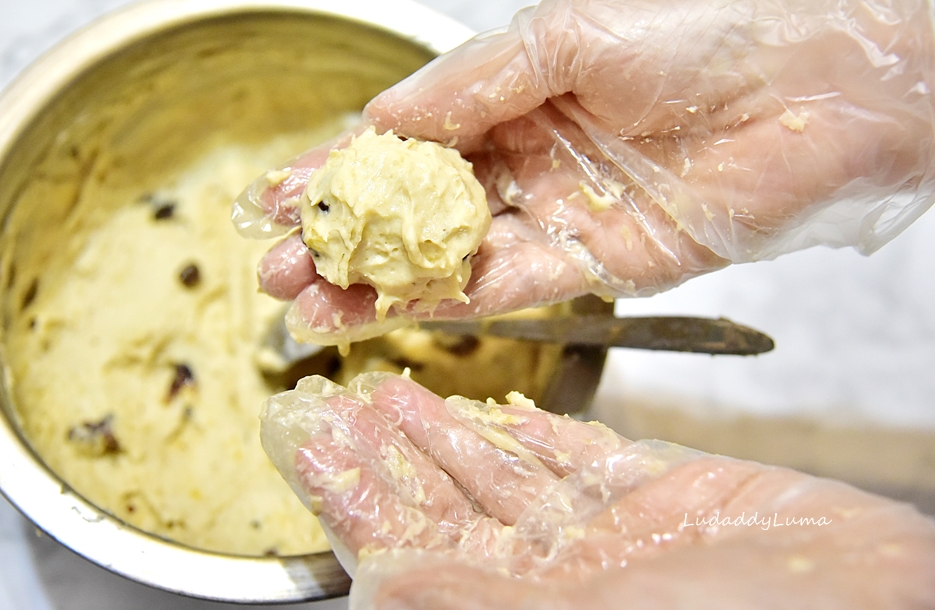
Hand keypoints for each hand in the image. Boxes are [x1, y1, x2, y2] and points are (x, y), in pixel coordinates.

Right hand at [242, 0, 934, 341]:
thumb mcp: (564, 33)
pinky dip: (451, 300)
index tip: (279, 197)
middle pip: (414, 210)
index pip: (406, 142)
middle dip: (343, 239)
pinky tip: (393, 310)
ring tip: (312, 306)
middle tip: (278, 269)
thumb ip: (471, 82)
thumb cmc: (695, 38)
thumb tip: (383, 115)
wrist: (808, 92)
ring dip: (379, 284)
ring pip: (449, 258)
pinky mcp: (596, 265)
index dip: (340, 171)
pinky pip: (511, 286)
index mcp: (512, 95)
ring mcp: (556, 214)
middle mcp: (526, 158)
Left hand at [261, 374, 934, 609]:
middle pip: (444, 504)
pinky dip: (543, 432)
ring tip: (392, 388)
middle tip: (337, 396)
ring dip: (447, 431)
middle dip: (387, 450)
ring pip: (504, 474)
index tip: (305, 437)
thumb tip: (373, 584)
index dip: (349, 493)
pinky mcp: (671, 497)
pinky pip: (586, 459)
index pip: (403, 550)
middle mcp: (553, 580)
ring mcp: (611, 540)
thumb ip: (470, 600)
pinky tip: (506, 411)